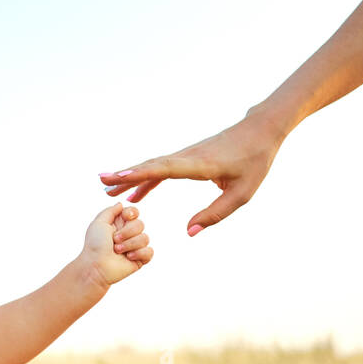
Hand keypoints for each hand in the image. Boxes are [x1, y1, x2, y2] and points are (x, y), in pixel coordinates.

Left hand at [79, 202, 152, 287]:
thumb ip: (110, 211)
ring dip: (130, 244)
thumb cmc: (94, 245)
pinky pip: (149, 252)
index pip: (134, 212)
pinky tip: (128, 257)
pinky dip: (139, 253)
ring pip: (145, 238)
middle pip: (140, 224)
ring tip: (117, 251)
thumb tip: (121, 204)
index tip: (125, 217)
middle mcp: (128, 234)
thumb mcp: (99, 222)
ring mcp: (134, 247)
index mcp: (119, 224)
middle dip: (128, 232)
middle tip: (115, 240)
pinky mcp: (139, 259)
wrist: (95, 265)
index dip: (132, 213)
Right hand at [97, 111, 286, 236]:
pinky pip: (160, 169)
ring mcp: (185, 156)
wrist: (260, 130)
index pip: (164, 169)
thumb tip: (188, 233)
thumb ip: (214, 214)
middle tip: (101, 183)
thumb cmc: (255, 162)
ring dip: (130, 178)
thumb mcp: (241, 194)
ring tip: (108, 189)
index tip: (118, 177)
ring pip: (152, 167)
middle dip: (125, 175)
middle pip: (151, 166)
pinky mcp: (187, 158)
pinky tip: (135, 192)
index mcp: (199, 165)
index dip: (140, 175)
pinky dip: (145, 179)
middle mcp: (187, 157)